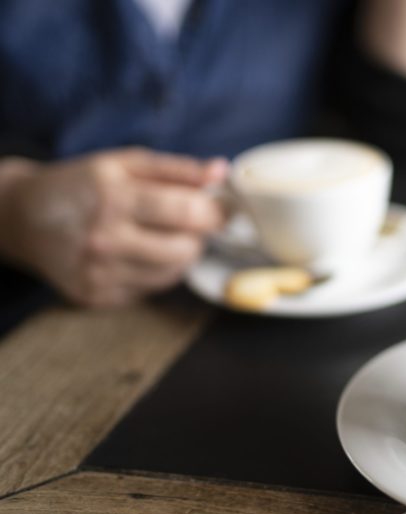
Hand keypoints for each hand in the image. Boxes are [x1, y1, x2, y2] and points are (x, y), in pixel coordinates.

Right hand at [0, 148, 227, 306]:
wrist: (22, 217)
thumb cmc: (81, 185)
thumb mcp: (123, 163)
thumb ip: (177, 169)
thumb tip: (222, 173)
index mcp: (114, 197)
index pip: (188, 212)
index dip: (215, 213)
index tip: (220, 210)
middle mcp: (104, 238)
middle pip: (186, 250)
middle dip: (197, 236)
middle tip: (187, 223)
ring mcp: (98, 272)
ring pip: (172, 274)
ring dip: (179, 256)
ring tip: (160, 236)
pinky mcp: (95, 296)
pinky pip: (150, 290)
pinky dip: (154, 272)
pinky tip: (136, 254)